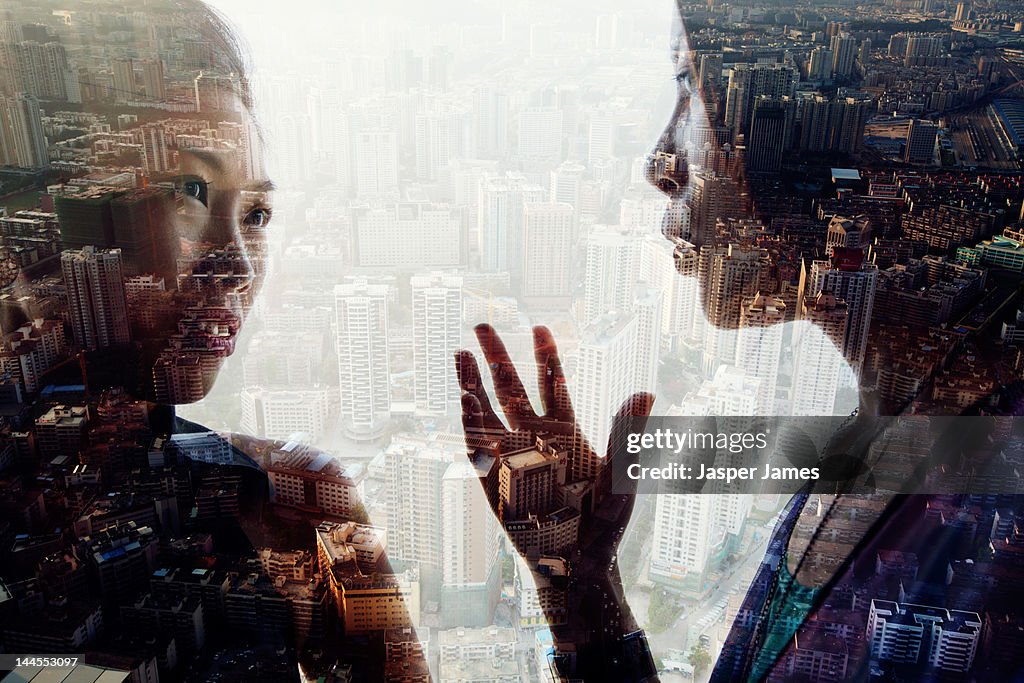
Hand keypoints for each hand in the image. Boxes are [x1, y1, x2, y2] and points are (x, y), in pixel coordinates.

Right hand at [455, 324, 656, 679]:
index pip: (552, 384)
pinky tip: (462, 398)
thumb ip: (628, 433)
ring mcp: (511, 457)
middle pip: (511, 387)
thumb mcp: (623, 474)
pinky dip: (469, 422)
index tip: (540, 326)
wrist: (579, 563)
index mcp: (567, 431)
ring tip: (460, 353)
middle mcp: (535, 437)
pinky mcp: (494, 481)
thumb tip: (646, 392)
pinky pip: (477, 448)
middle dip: (497, 357)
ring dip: (473, 383)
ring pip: (488, 411)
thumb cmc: (605, 521)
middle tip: (483, 323)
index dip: (546, 356)